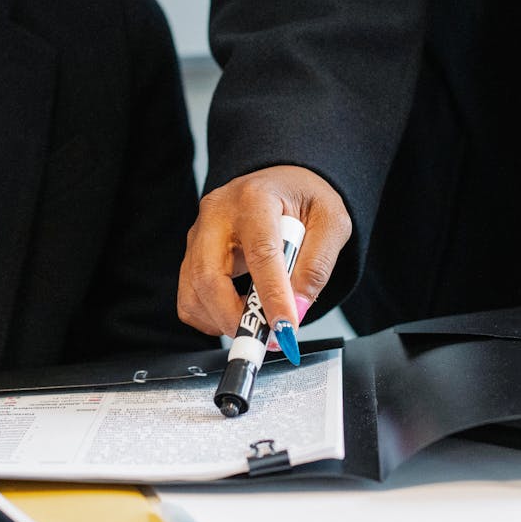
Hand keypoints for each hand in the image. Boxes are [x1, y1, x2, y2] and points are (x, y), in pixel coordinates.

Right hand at [179, 165, 351, 336]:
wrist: (280, 183)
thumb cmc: (303, 198)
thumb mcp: (331, 223)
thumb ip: (317, 266)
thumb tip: (297, 309)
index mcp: (254, 198)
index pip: (260, 253)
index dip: (272, 296)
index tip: (285, 327)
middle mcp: (217, 214)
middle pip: (208, 276)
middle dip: (235, 317)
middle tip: (267, 338)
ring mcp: (198, 235)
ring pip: (193, 292)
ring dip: (224, 319)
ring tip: (258, 318)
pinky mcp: (191, 254)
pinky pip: (190, 299)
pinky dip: (212, 316)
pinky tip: (239, 307)